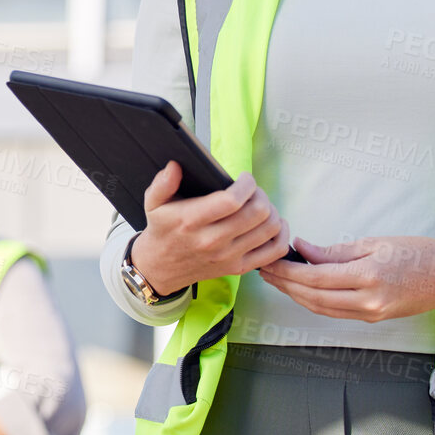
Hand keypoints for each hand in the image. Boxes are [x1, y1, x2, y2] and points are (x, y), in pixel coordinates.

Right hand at [129, 163, 290, 295]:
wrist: (161, 268)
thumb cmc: (162, 231)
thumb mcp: (153, 204)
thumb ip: (162, 183)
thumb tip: (175, 166)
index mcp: (191, 221)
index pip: (231, 201)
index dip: (246, 184)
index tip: (244, 178)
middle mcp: (212, 241)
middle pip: (257, 213)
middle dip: (260, 195)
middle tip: (252, 191)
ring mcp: (228, 257)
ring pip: (270, 229)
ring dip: (271, 211)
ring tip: (260, 205)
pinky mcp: (239, 268)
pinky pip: (274, 251)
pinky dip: (280, 234)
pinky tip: (272, 224)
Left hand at [259, 236, 434, 322]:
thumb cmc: (416, 252)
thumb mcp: (374, 243)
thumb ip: (334, 251)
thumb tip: (302, 250)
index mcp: (368, 276)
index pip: (315, 277)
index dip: (287, 270)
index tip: (270, 260)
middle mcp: (368, 301)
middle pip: (312, 296)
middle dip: (284, 284)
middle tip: (265, 270)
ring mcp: (370, 314)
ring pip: (320, 309)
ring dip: (294, 295)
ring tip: (276, 279)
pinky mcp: (372, 320)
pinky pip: (333, 313)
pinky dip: (313, 302)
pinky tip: (300, 289)